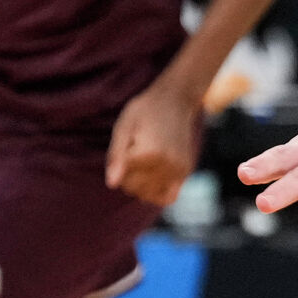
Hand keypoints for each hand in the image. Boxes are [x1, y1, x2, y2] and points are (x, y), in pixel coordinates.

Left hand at [106, 80, 200, 207]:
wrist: (176, 100)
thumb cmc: (145, 111)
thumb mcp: (124, 127)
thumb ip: (116, 156)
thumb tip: (112, 184)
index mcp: (149, 153)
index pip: (123, 179)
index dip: (118, 165)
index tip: (127, 145)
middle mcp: (167, 164)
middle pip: (134, 189)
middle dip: (127, 176)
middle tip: (134, 153)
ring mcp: (179, 170)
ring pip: (149, 195)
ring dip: (140, 185)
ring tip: (143, 164)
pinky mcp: (185, 172)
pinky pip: (168, 197)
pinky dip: (157, 193)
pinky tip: (153, 179)